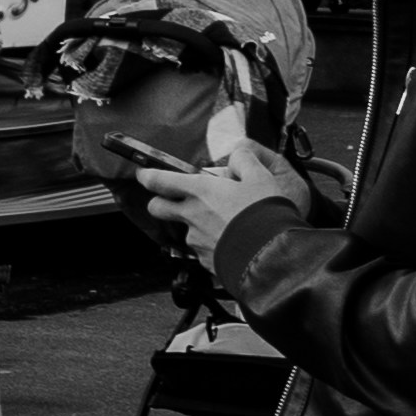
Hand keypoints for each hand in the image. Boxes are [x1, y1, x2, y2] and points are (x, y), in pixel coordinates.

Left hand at [127, 102, 285, 248]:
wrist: (272, 256)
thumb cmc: (265, 214)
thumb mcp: (261, 177)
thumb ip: (245, 160)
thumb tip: (238, 153)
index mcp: (200, 191)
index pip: (159, 180)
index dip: (148, 176)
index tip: (144, 174)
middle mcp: (191, 216)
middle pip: (158, 208)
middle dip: (159, 203)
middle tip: (172, 201)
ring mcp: (196, 241)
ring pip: (185, 231)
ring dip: (196, 226)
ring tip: (224, 225)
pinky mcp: (206, 262)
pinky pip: (204, 251)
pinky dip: (213, 246)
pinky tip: (232, 243)